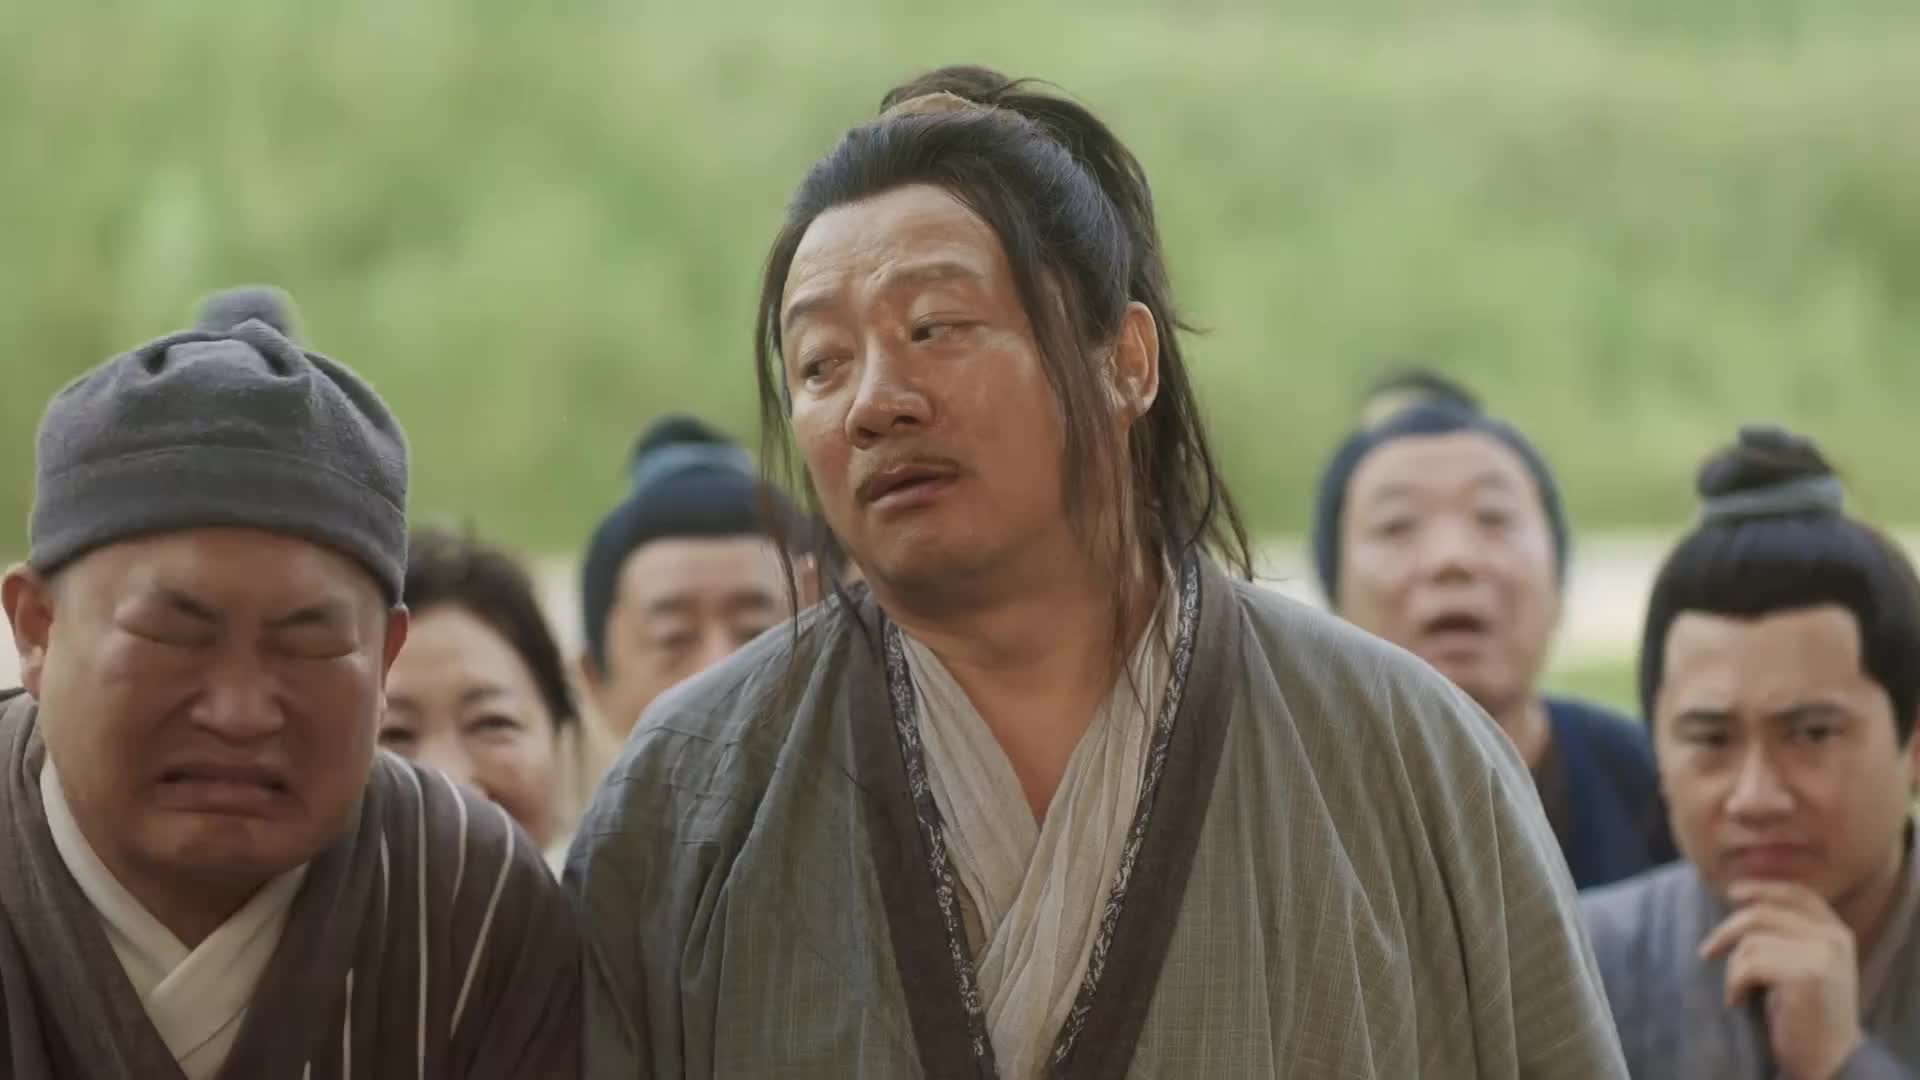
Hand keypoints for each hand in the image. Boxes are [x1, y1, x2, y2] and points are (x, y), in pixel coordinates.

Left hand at [1699, 880, 1862, 1079]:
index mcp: (1836, 932)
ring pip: (1751, 941)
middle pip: (1762, 913)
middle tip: (1707, 952)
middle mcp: (1832, 938)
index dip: (1761, 888)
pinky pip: (1748, 965)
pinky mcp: (1804, 975)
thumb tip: (1739, 898)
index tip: (1732, 893)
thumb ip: (1787, 933)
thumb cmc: (1806, 1013)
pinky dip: (1734, 984)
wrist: (1831, 1059)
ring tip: (1739, 991)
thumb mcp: (1804, 964)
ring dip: (1734, 968)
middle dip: (1726, 932)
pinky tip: (1738, 1000)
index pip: (1796, 893)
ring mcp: (1821, 955)